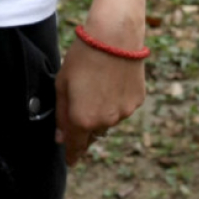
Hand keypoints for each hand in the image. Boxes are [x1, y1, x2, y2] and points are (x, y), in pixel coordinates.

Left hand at [54, 37, 145, 166]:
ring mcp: (124, 113)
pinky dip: (116, 100)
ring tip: (97, 83)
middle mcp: (105, 122)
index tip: (70, 161)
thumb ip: (61, 114)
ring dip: (102, 111)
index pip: (76, 147)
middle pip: (92, 132)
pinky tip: (112, 80)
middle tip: (81, 103)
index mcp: (83, 119)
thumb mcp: (62, 83)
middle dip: (86, 125)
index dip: (72, 155)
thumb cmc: (83, 57)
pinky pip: (123, 107)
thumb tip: (61, 138)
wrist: (114, 37)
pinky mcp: (137, 101)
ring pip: (109, 119)